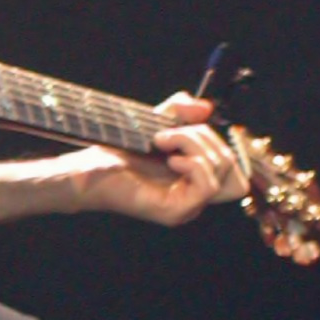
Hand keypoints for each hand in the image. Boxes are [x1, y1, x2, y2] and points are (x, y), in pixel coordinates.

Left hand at [62, 92, 249, 226]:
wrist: (89, 168)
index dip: (214, 139)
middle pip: (229, 162)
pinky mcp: (177, 211)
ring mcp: (188, 205)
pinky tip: (169, 160)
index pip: (230, 162)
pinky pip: (208, 186)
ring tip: (161, 143)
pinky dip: (192, 164)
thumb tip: (207, 107)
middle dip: (201, 136)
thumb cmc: (119, 150)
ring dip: (193, 145)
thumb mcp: (154, 122)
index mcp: (194, 177)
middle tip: (165, 135)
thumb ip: (180, 111)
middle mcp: (195, 194)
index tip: (184, 127)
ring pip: (222, 171)